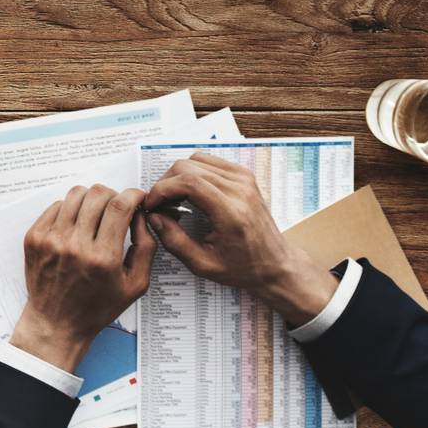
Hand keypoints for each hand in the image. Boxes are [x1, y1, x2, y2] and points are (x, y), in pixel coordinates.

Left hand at [7, 185, 153, 371]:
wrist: (56, 323)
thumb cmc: (97, 307)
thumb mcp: (135, 285)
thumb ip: (145, 247)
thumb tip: (142, 215)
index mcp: (102, 258)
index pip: (120, 206)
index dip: (133, 195)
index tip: (138, 197)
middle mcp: (74, 246)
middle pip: (97, 194)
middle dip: (114, 195)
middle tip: (118, 208)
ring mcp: (51, 240)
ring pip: (75, 194)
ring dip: (92, 199)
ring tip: (97, 214)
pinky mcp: (34, 238)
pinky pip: (56, 205)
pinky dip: (71, 208)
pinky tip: (77, 224)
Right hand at [141, 152, 337, 322]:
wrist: (276, 264)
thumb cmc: (244, 267)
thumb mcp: (203, 264)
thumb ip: (174, 241)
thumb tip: (154, 217)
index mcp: (231, 213)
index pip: (188, 182)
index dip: (162, 189)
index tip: (152, 204)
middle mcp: (240, 190)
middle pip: (188, 167)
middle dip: (166, 183)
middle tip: (160, 204)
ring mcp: (244, 180)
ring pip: (196, 160)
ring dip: (178, 176)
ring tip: (174, 199)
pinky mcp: (244, 176)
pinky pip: (209, 162)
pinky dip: (192, 172)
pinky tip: (189, 192)